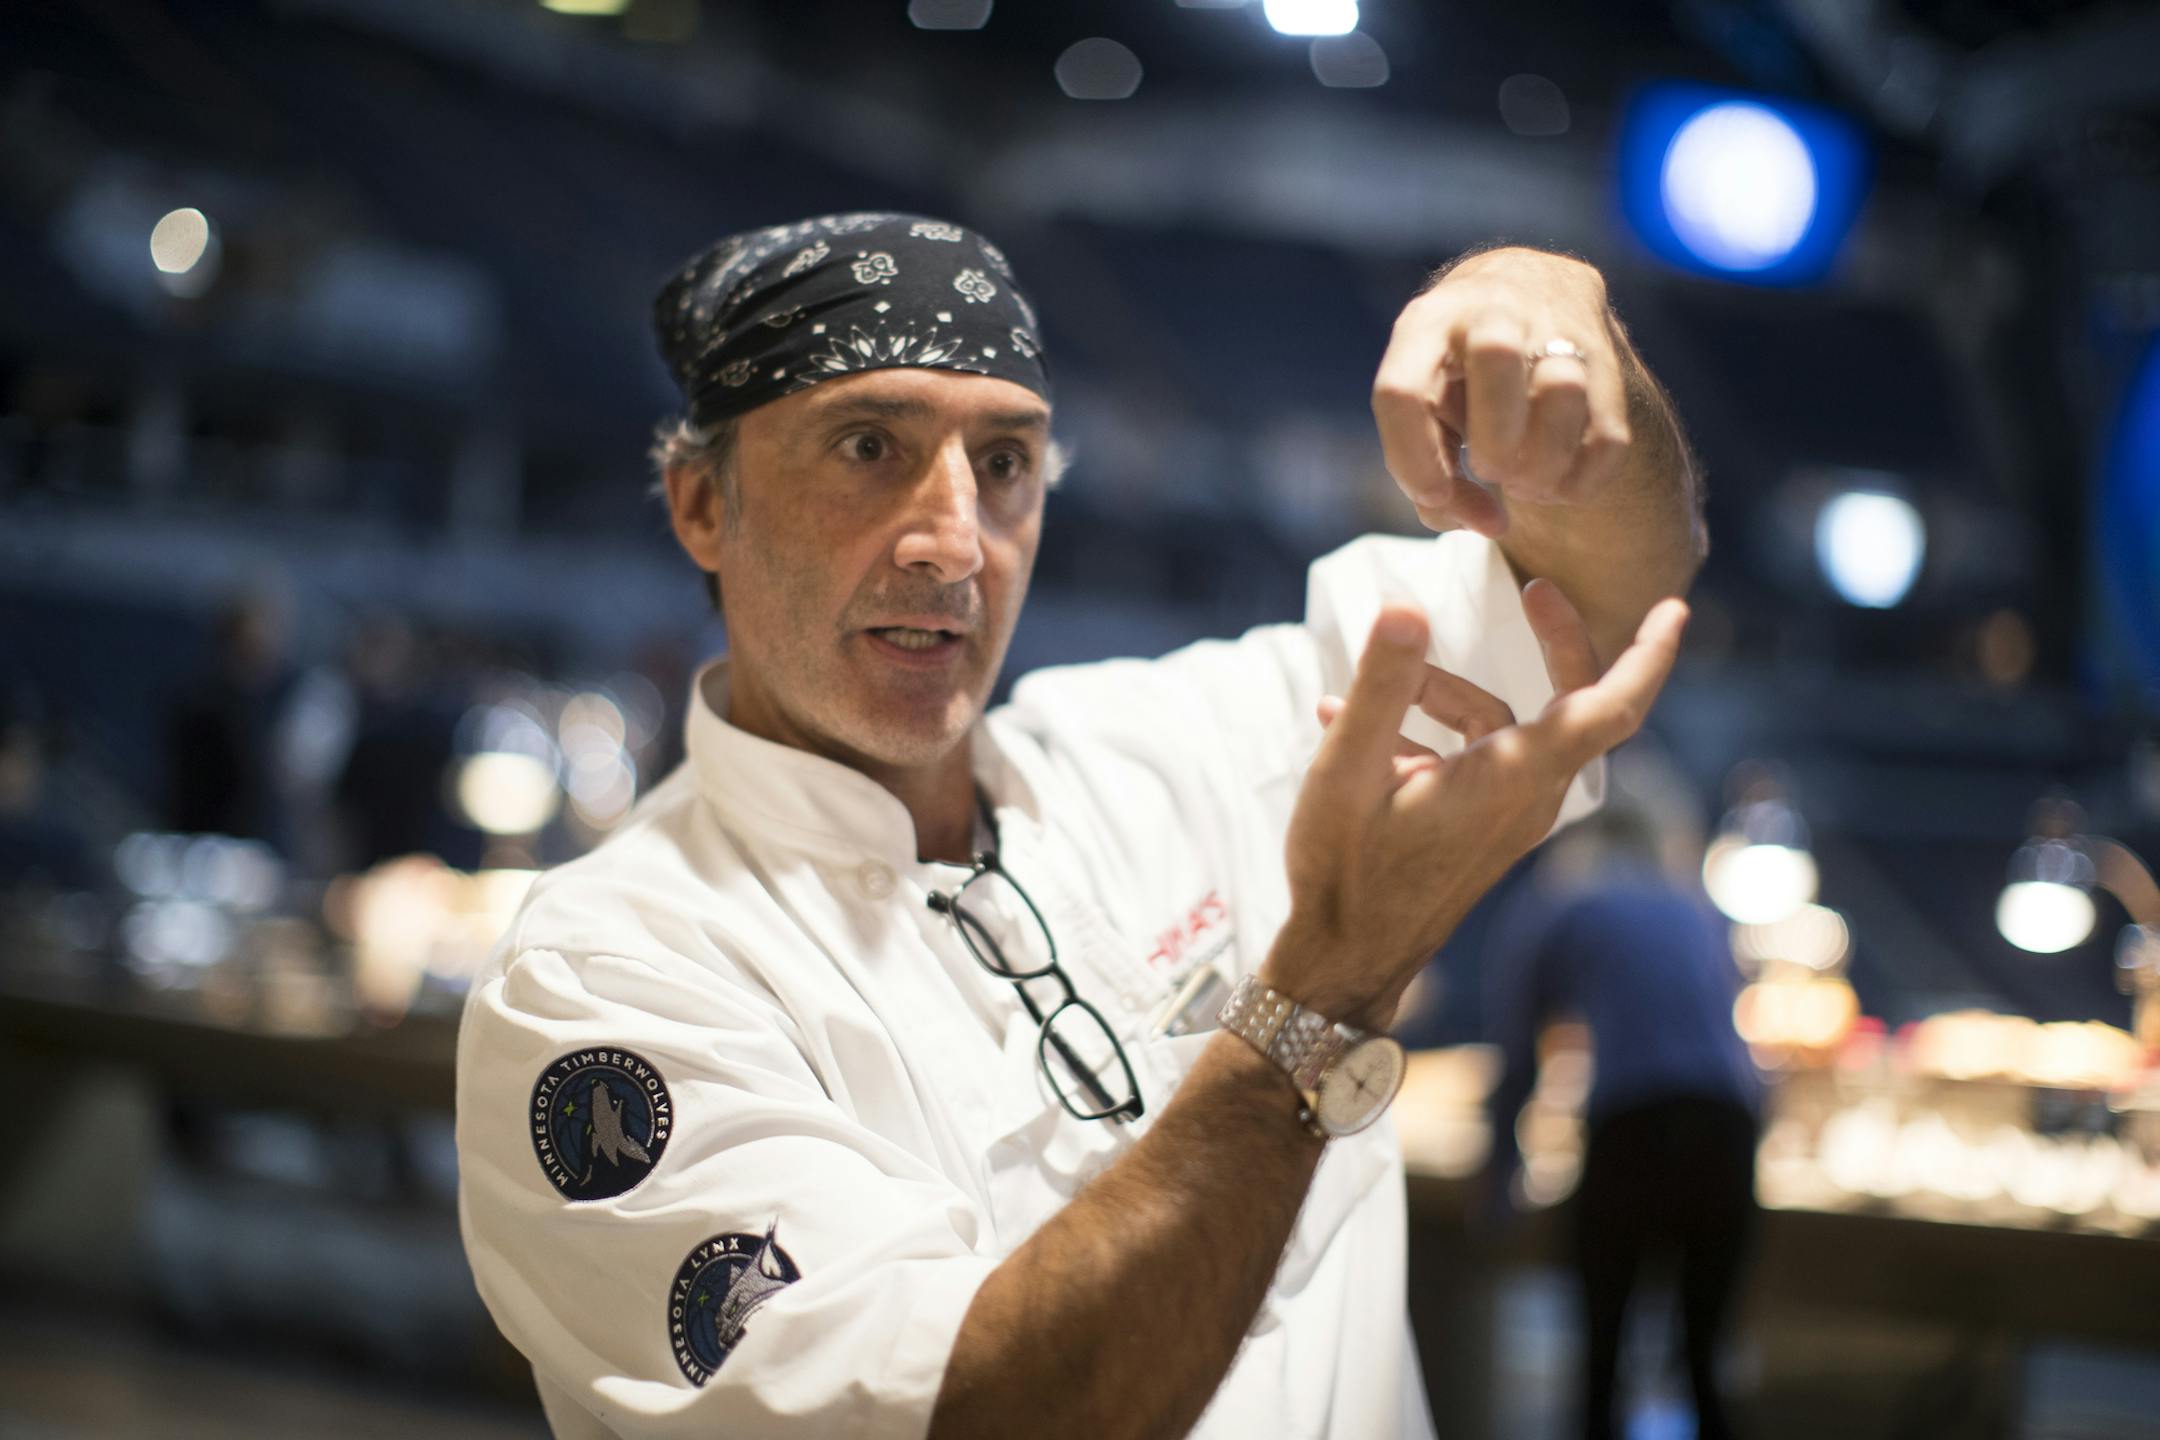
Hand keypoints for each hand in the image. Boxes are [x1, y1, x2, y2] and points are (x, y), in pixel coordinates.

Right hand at [1262, 580, 1686, 1029]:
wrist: (1344, 959)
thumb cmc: (1345, 872)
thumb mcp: (1344, 769)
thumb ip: (1380, 685)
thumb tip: (1406, 607)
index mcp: (1510, 779)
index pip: (1609, 710)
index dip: (1648, 656)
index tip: (1676, 609)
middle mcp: (1526, 797)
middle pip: (1571, 704)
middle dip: (1556, 642)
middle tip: (1533, 589)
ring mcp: (1509, 817)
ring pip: (1503, 726)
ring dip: (1440, 697)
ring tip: (1351, 700)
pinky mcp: (1484, 828)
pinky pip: (1479, 758)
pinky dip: (1428, 733)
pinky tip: (1350, 728)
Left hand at [1372, 249, 1631, 537]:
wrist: (1533, 289)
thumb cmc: (1459, 374)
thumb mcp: (1427, 412)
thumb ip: (1432, 480)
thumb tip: (1488, 523)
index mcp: (1427, 323)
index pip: (1402, 390)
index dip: (1414, 460)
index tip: (1434, 496)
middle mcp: (1492, 310)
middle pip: (1495, 353)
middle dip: (1493, 439)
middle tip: (1491, 470)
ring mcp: (1557, 326)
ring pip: (1563, 388)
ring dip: (1543, 462)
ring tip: (1526, 483)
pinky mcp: (1607, 356)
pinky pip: (1608, 434)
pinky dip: (1583, 478)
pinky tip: (1558, 481)